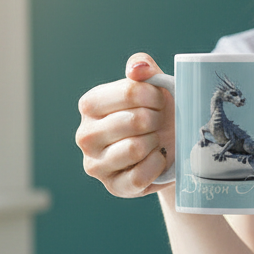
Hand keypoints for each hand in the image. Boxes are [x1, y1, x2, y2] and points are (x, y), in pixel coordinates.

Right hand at [76, 53, 174, 196]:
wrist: (169, 147)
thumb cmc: (156, 111)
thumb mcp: (151, 84)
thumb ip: (142, 66)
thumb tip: (137, 68)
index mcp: (90, 105)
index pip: (130, 92)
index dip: (154, 95)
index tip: (160, 100)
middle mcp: (85, 135)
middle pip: (135, 121)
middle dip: (157, 120)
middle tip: (159, 122)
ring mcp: (95, 164)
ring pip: (135, 148)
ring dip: (156, 142)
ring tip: (156, 140)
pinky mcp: (113, 187)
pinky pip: (140, 176)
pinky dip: (157, 165)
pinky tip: (158, 158)